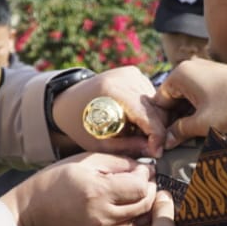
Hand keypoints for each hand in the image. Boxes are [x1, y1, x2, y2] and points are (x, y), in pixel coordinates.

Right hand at [0, 152, 154, 225]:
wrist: (29, 217)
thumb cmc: (52, 183)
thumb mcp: (82, 163)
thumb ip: (115, 162)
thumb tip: (141, 166)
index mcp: (98, 191)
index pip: (141, 185)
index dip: (145, 175)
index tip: (140, 169)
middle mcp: (103, 215)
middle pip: (144, 204)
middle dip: (148, 189)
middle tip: (140, 180)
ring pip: (137, 218)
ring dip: (140, 205)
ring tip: (129, 193)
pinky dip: (128, 219)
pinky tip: (118, 208)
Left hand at [52, 68, 167, 157]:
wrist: (67, 102)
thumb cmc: (80, 126)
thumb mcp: (100, 144)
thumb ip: (128, 147)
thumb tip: (156, 151)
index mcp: (113, 91)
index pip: (148, 115)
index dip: (157, 137)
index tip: (157, 152)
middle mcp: (125, 77)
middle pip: (157, 108)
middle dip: (157, 130)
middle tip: (146, 146)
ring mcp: (131, 73)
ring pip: (158, 103)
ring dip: (154, 121)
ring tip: (136, 133)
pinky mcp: (134, 73)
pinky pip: (152, 96)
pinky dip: (149, 111)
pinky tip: (134, 120)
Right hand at [152, 59, 226, 147]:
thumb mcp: (202, 123)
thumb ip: (180, 132)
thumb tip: (166, 142)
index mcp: (179, 75)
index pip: (159, 102)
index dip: (160, 124)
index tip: (162, 142)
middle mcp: (188, 70)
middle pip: (171, 101)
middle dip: (173, 122)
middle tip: (175, 144)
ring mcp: (202, 74)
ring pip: (185, 101)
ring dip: (186, 119)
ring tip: (189, 138)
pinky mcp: (214, 80)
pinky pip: (198, 98)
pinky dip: (197, 112)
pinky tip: (201, 128)